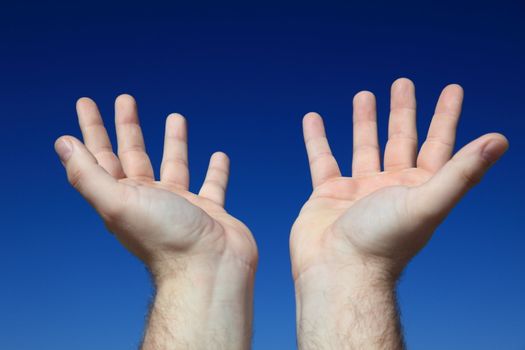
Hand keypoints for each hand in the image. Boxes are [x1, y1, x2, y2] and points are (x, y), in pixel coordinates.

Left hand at [55, 95, 256, 348]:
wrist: (210, 270)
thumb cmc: (166, 238)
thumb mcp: (118, 203)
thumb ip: (89, 175)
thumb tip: (62, 143)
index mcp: (124, 197)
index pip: (101, 156)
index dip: (91, 129)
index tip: (86, 103)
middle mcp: (150, 200)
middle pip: (135, 155)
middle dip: (128, 127)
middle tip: (126, 99)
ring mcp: (181, 205)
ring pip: (175, 165)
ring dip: (173, 141)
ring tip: (175, 116)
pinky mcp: (210, 210)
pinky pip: (213, 185)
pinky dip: (215, 171)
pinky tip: (219, 155)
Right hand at [291, 78, 507, 279]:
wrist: (338, 273)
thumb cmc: (383, 243)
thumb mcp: (427, 202)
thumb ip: (461, 171)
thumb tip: (500, 140)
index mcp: (418, 188)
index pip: (438, 144)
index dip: (446, 116)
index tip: (451, 89)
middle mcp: (391, 187)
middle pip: (400, 140)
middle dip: (403, 111)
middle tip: (402, 83)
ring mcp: (358, 190)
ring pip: (363, 146)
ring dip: (364, 121)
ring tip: (364, 94)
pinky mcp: (328, 194)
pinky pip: (322, 159)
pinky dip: (317, 139)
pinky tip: (312, 118)